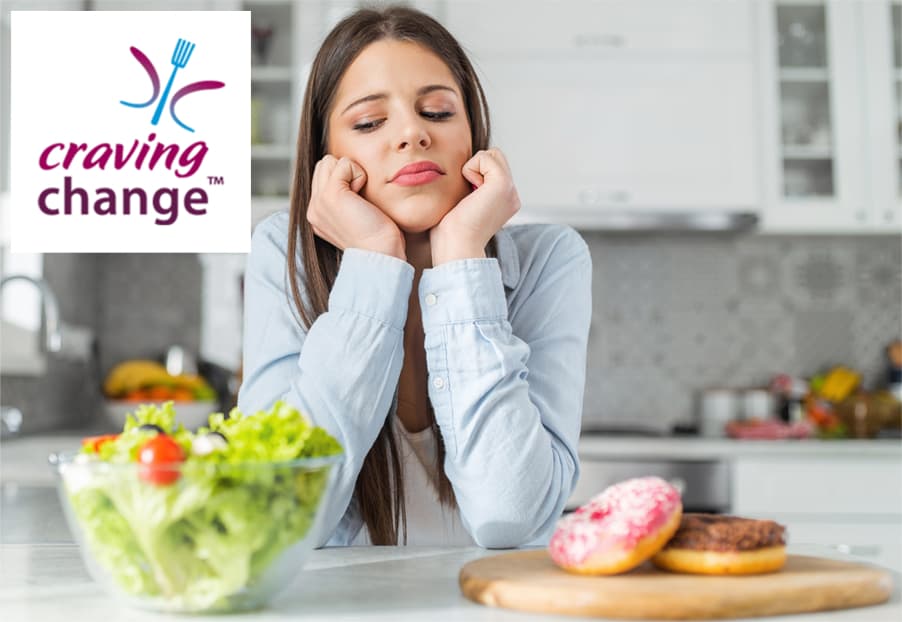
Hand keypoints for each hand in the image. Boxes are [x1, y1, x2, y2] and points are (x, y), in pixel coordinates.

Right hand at [307, 155, 405, 259]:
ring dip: (351, 172)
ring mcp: (318, 201)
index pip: (322, 176)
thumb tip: (352, 179)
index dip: (345, 180)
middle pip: (324, 165)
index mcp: (317, 215)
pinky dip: (359, 174)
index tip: (359, 205)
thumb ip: (346, 199)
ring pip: (330, 161)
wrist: (380, 254)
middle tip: (360, 200)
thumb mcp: (355, 217)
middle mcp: (313, 208)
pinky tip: (363, 197)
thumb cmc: (378, 239)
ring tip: (360, 199)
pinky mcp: (330, 195)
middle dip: (345, 173)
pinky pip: (344, 164)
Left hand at [430, 148, 519, 264]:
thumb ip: (470, 187)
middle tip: (468, 196)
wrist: (456, 246)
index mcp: (504, 201)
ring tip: (470, 196)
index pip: (491, 167)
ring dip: (472, 169)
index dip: (473, 174)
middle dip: (474, 168)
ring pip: (491, 154)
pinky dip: (470, 169)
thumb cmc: (450, 232)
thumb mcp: (463, 203)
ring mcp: (511, 190)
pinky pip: (484, 157)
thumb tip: (463, 170)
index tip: (466, 201)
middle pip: (493, 156)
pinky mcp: (503, 184)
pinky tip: (471, 193)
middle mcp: (512, 195)